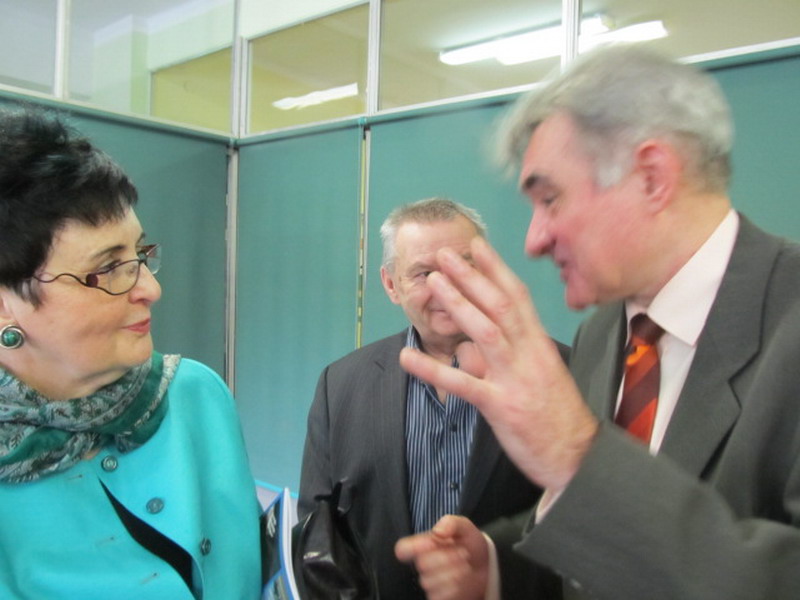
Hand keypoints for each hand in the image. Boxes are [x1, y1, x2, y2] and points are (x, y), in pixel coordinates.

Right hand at [395, 515, 488, 599]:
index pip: (402, 549)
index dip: (413, 548)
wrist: (486, 565)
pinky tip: (463, 579)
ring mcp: (430, 582)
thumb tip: (437, 531)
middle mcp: (423, 564)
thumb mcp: (464, 526)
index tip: (431, 543)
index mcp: (423, 545)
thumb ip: (451, 523)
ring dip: (453, 573)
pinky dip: (455, 587)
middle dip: (447, 558)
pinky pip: (439, 596)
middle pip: (422, 565)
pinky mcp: (438, 596)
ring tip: (466, 565)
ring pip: (430, 582)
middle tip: (462, 552)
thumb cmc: (469, 543)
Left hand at [399, 236, 598, 491]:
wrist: (579, 456)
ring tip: (434, 283)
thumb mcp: (542, 376)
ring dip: (458, 304)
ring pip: (485, 332)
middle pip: (499, 305)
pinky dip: (432, 369)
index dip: (496, 269)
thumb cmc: (558, 415)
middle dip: (472, 276)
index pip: (518, 297)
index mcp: (539, 345)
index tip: (477, 246)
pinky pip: (462, 384)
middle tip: (446, 255)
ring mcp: (514, 379)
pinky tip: (408, 357)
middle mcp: (529, 354)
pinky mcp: (500, 406)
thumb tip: (474, 350)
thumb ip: (511, 357)